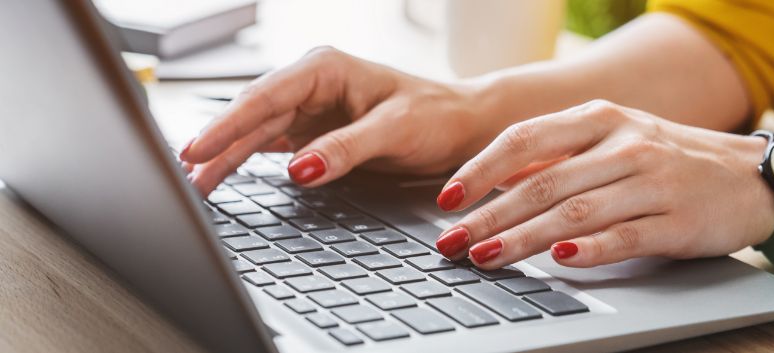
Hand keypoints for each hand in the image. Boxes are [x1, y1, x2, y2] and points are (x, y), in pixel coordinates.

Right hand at [179, 47, 493, 195]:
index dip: (227, 124)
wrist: (461, 127)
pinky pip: (267, 145)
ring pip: (253, 133)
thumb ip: (346, 149)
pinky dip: (243, 161)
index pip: (265, 97)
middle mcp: (311, 85)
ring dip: (224, 157)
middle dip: (215, 144)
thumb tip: (299, 168)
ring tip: (194, 183)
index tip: (198, 148)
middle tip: (184, 175)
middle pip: (250, 115)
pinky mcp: (311, 132)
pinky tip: (219, 176)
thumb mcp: (393, 131)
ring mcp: (308, 108)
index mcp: (325, 69)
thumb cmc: (436, 117)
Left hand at [433, 100, 773, 268]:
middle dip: (489, 214)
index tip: (447, 199)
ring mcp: (653, 181)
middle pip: (543, 181)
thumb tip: (497, 181)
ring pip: (575, 211)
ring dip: (524, 237)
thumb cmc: (672, 160)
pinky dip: (588, 250)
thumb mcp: (616, 140)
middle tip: (452, 242)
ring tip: (487, 256)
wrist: (753, 176)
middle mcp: (624, 144)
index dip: (480, 169)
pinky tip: (558, 262)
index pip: (526, 138)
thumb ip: (562, 156)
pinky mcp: (677, 220)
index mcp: (602, 118)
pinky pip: (625, 236)